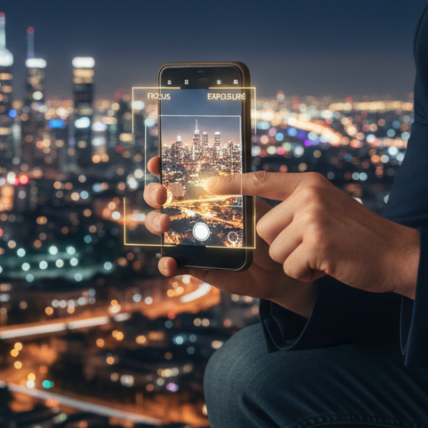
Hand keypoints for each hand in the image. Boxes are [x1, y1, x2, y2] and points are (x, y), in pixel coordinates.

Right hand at [143, 156, 317, 317]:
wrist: (274, 262)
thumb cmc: (263, 227)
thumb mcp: (252, 204)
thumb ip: (237, 189)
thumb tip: (211, 182)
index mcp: (202, 195)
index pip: (176, 176)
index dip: (161, 168)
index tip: (157, 163)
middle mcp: (190, 214)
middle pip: (159, 200)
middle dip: (153, 194)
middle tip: (162, 195)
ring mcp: (188, 239)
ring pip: (160, 230)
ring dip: (155, 223)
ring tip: (166, 224)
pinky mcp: (193, 264)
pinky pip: (172, 264)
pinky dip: (166, 264)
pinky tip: (170, 262)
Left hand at [205, 169, 419, 297]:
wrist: (396, 254)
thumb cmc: (359, 236)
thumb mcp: (328, 206)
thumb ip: (299, 205)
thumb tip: (261, 218)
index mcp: (309, 183)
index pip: (261, 180)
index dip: (231, 184)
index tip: (207, 185)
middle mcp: (308, 195)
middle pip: (264, 229)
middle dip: (282, 246)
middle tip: (315, 246)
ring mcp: (313, 218)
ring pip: (275, 251)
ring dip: (296, 261)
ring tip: (325, 254)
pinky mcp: (318, 243)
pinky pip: (292, 267)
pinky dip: (308, 273)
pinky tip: (330, 264)